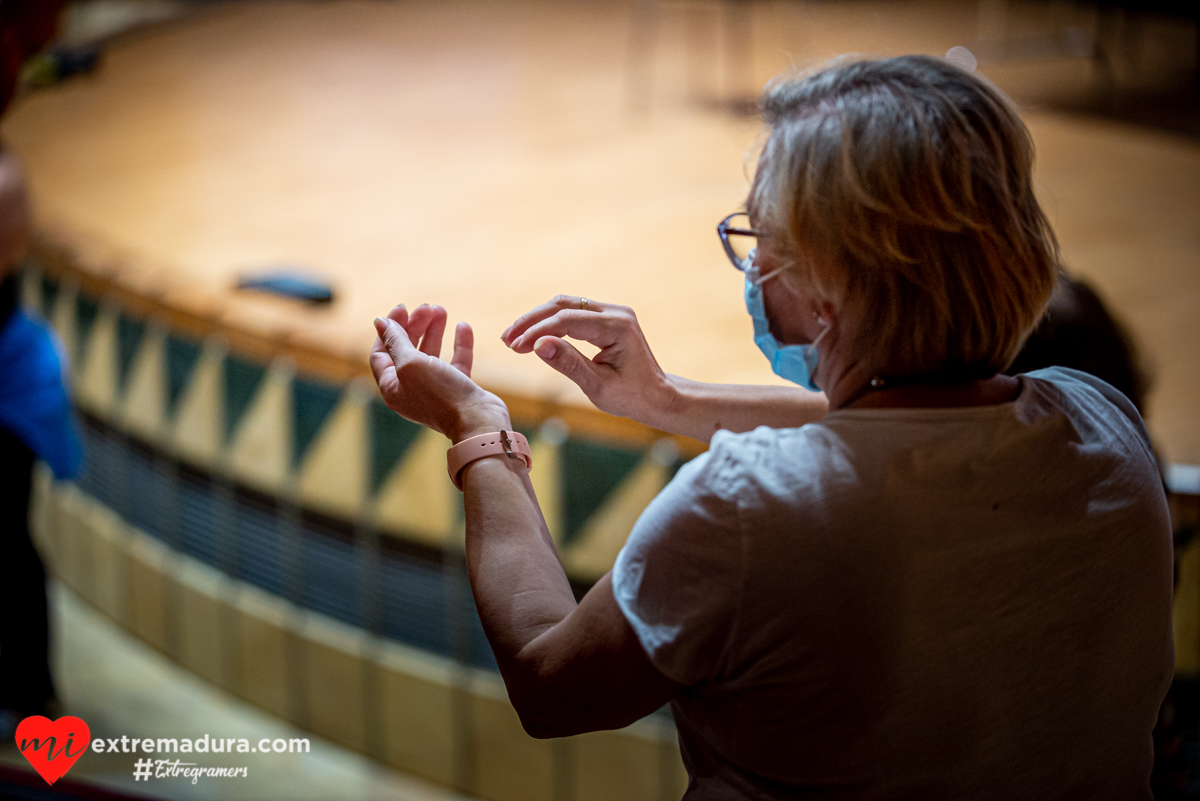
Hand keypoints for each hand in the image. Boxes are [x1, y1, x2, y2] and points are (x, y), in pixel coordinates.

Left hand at [371, 303, 509, 442]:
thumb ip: (396, 341)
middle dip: (414, 326)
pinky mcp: (458, 388)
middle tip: (427, 307)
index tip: (403, 308)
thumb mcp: (411, 363)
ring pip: (431, 353)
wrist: (477, 421)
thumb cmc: (441, 395)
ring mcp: (435, 389)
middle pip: (406, 350)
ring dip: (434, 330)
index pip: (382, 353)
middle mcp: (411, 389)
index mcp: (393, 387)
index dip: (389, 329)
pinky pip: (455, 361)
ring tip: (441, 310)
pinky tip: (463, 326)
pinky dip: (458, 343)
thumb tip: (380, 322)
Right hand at [501, 295, 675, 426]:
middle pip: (563, 305)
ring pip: (565, 305)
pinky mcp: (607, 318)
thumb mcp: (598, 386)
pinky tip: (532, 336)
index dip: (537, 331)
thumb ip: (569, 364)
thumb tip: (538, 345)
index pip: (567, 320)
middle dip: (531, 321)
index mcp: (617, 327)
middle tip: (506, 339)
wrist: (657, 396)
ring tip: (512, 338)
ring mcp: (612, 312)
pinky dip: (550, 323)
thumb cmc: (632, 397)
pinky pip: (573, 313)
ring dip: (537, 320)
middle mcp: (616, 312)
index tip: (514, 347)